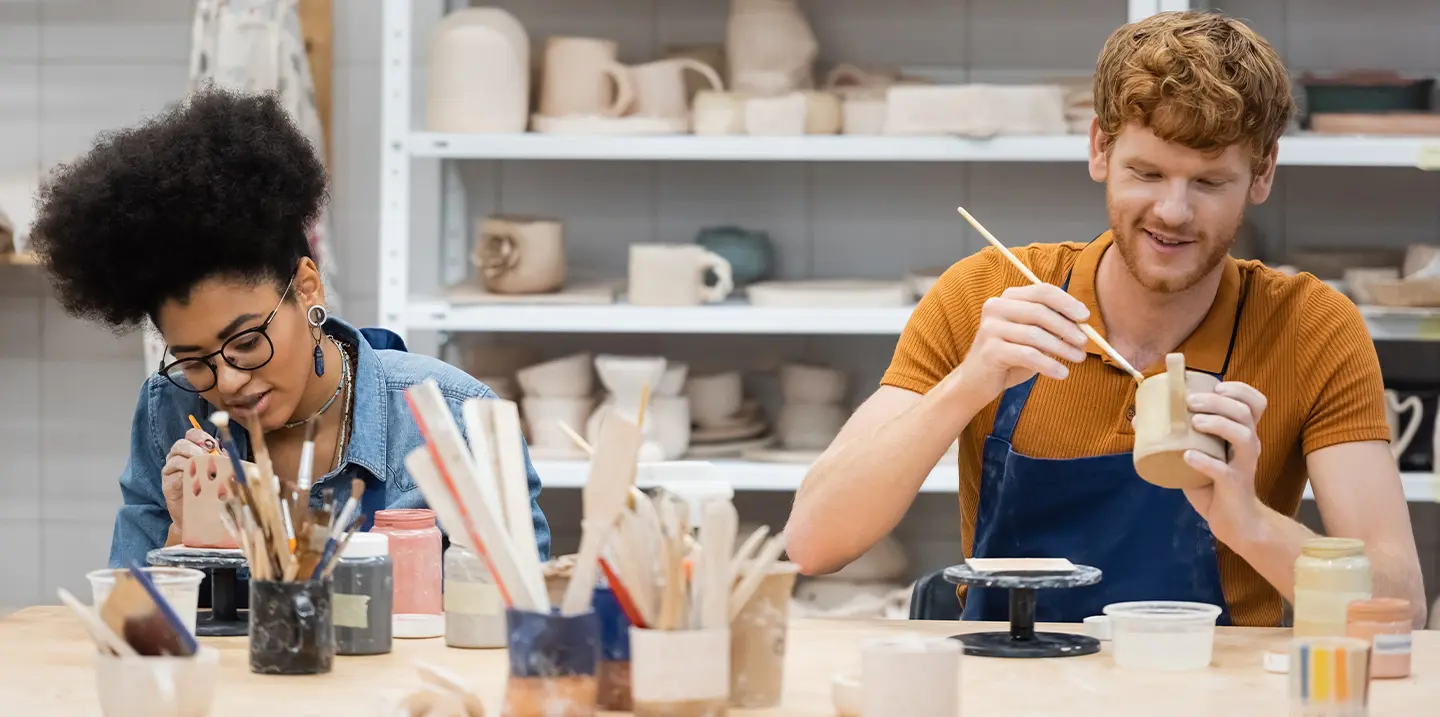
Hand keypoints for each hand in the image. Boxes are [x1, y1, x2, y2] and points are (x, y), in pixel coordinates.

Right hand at [161, 428, 221, 526]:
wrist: (201, 513)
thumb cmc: (213, 490)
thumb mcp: (221, 472)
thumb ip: (224, 461)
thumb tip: (232, 454)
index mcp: (193, 449)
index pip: (193, 434)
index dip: (201, 436)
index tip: (212, 445)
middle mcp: (179, 456)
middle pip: (181, 444)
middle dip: (194, 448)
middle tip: (206, 457)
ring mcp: (171, 470)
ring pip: (175, 458)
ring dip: (189, 461)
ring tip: (202, 468)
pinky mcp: (167, 484)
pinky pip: (172, 475)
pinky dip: (183, 476)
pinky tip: (193, 481)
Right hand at [954, 283, 1090, 402]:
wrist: (977, 381)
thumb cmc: (1010, 357)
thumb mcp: (1031, 336)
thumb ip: (1051, 326)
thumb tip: (1083, 325)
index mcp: (1008, 298)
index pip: (1042, 291)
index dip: (1067, 302)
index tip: (1085, 317)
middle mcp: (996, 308)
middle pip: (1040, 311)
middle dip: (1067, 327)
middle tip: (1084, 343)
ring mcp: (990, 329)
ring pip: (1035, 335)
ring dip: (1062, 348)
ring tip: (1079, 359)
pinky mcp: (990, 351)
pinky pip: (1027, 355)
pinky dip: (1048, 364)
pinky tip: (1062, 373)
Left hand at [1181, 381, 1267, 541]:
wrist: (1235, 522)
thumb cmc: (1214, 484)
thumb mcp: (1196, 455)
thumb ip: (1174, 438)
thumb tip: (1139, 419)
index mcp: (1242, 434)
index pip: (1255, 403)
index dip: (1240, 390)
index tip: (1217, 385)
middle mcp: (1248, 445)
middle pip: (1244, 413)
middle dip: (1217, 402)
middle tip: (1190, 401)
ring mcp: (1244, 465)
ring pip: (1242, 436)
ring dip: (1217, 424)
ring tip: (1194, 422)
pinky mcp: (1235, 486)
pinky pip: (1223, 471)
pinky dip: (1205, 461)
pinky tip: (1188, 456)